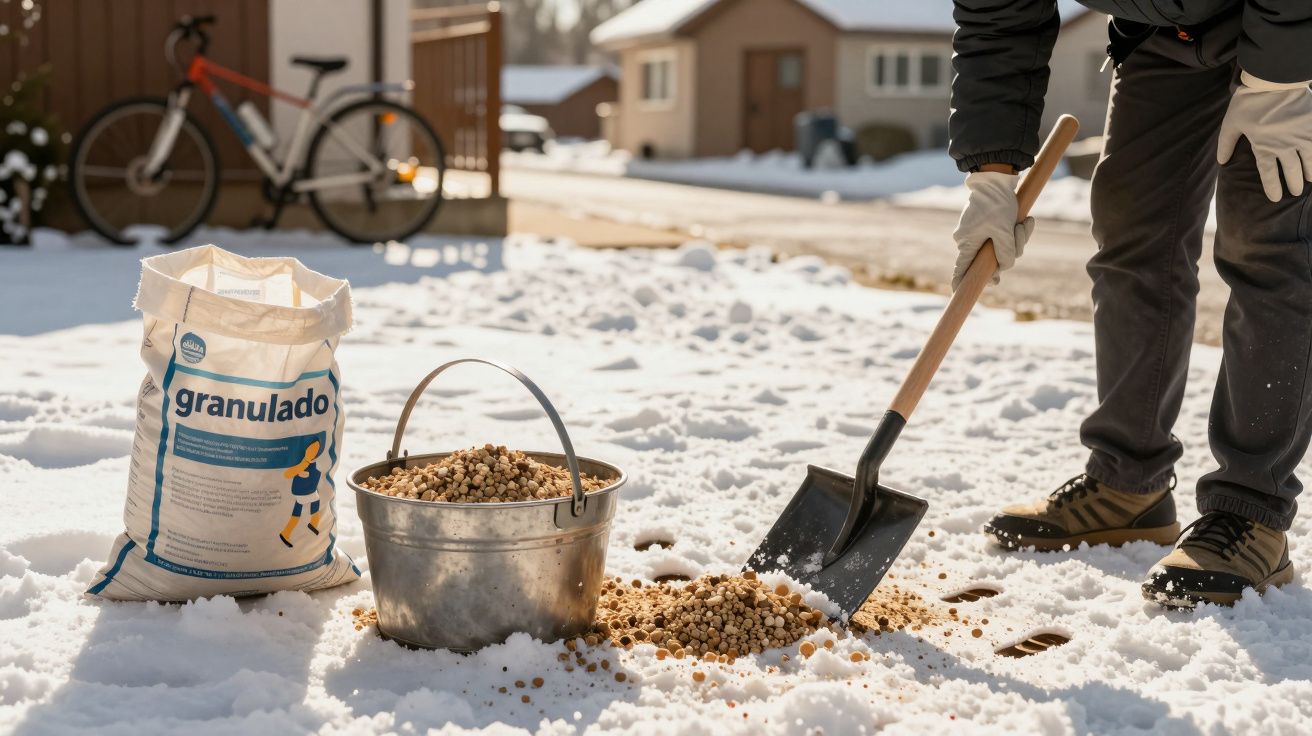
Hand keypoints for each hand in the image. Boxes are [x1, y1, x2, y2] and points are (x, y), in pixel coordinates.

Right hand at [951, 171, 1034, 290]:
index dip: (961, 283)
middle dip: (1010, 251)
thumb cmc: (997, 204)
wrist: (996, 178)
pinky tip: (1024, 220)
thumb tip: (1005, 266)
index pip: (961, 270)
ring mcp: (977, 232)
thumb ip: (1005, 254)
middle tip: (1019, 234)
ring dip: (1016, 238)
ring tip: (1024, 222)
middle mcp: (969, 240)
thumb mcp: (1004, 231)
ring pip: (1000, 247)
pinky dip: (1014, 231)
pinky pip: (1002, 236)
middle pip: (989, 259)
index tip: (959, 293)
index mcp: (966, 243)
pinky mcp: (987, 224)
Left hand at [1218, 72, 1311, 201]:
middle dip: (1293, 183)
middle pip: (1291, 170)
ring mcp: (1302, 135)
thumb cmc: (1249, 101)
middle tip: (1296, 192)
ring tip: (1310, 180)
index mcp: (1264, 147)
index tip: (1276, 199)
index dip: (1272, 187)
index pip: (1268, 173)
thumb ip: (1226, 144)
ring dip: (1310, 172)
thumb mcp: (1231, 123)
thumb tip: (1222, 162)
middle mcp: (1285, 145)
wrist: (1274, 80)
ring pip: (1309, 160)